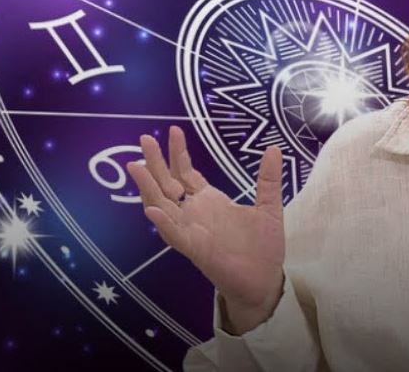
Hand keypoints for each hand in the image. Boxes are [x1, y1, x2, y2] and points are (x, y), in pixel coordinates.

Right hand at [125, 126, 286, 319]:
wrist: (265, 279)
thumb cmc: (263, 246)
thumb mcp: (269, 207)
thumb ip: (268, 180)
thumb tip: (273, 148)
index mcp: (209, 201)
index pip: (186, 172)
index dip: (177, 153)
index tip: (173, 129)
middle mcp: (194, 214)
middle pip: (167, 184)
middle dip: (154, 162)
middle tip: (144, 138)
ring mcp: (191, 231)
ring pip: (162, 206)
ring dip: (148, 188)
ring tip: (135, 166)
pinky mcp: (195, 250)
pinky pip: (174, 236)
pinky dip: (163, 223)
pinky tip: (152, 211)